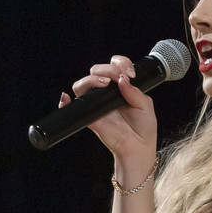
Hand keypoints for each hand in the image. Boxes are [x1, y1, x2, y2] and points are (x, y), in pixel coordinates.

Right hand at [60, 54, 157, 175]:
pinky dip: (66, 101)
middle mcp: (107, 93)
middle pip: (97, 71)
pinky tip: (68, 98)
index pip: (115, 66)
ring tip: (106, 83)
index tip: (130, 73)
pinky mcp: (90, 116)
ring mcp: (97, 104)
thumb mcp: (145, 105)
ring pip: (83, 84)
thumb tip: (122, 80)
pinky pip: (73, 106)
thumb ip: (134, 92)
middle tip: (119, 77)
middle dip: (108, 69)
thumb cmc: (143, 129)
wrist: (138, 148)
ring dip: (92, 79)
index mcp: (121, 87)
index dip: (120, 64)